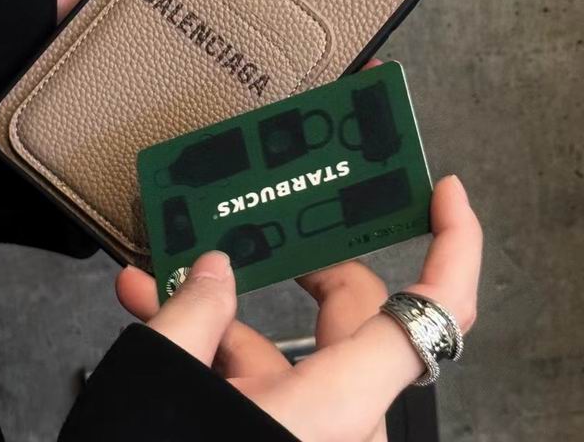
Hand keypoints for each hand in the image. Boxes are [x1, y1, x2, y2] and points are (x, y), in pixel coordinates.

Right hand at [116, 173, 481, 441]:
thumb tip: (213, 270)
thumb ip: (194, 314)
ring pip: (289, 349)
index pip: (431, 316)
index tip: (444, 194)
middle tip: (267, 225)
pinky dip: (216, 350)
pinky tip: (159, 317)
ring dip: (227, 310)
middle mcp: (338, 424)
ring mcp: (308, 436)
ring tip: (167, 274)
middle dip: (300, 262)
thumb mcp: (168, 387)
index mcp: (332, 407)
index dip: (453, 245)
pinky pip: (262, 383)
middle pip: (350, 314)